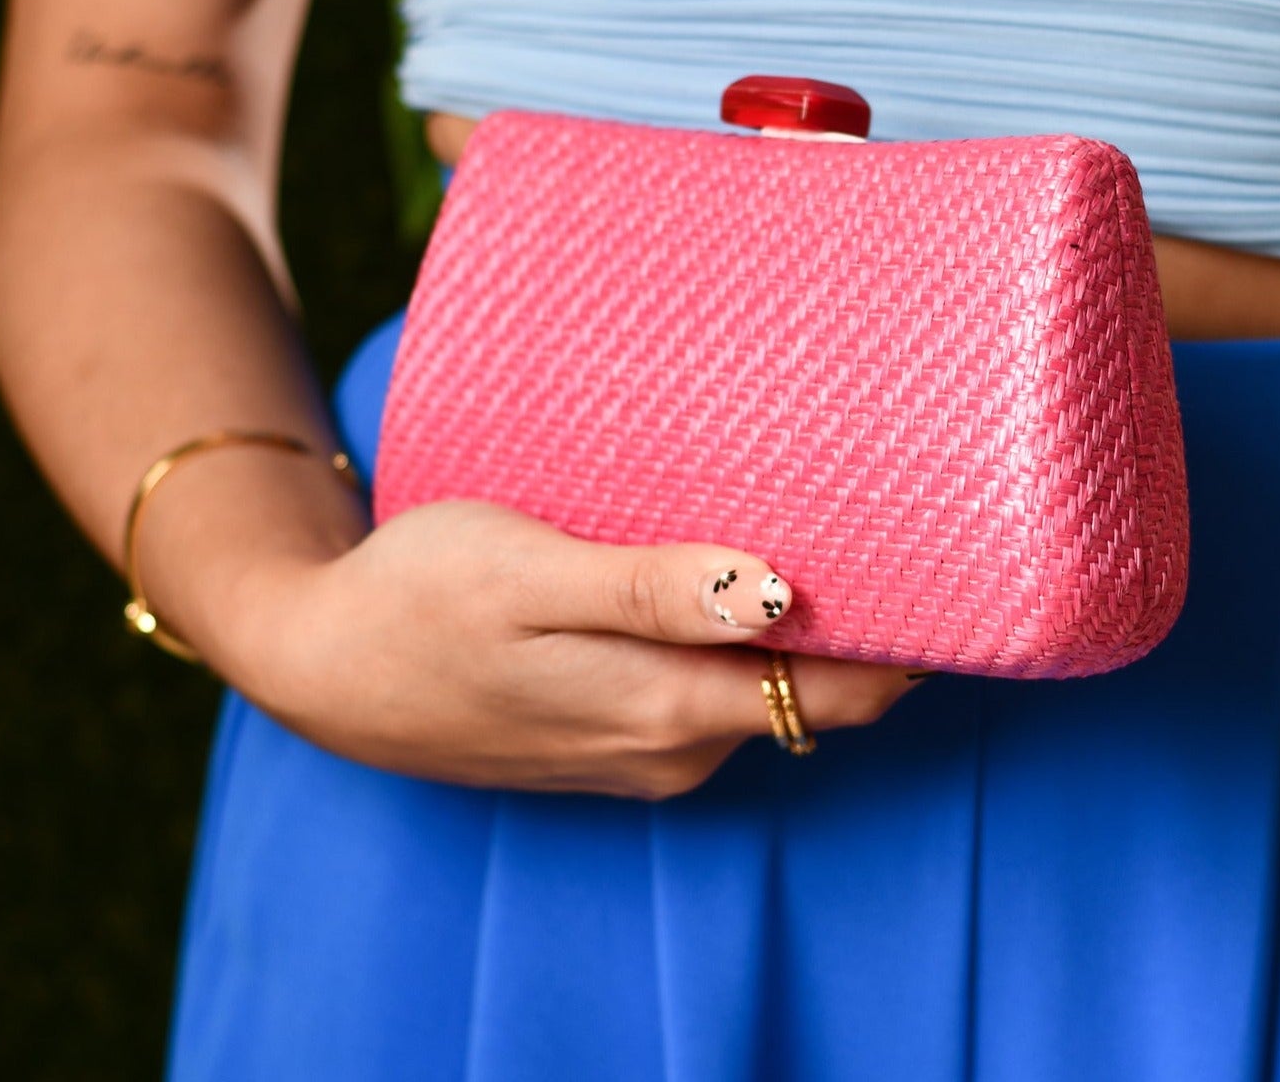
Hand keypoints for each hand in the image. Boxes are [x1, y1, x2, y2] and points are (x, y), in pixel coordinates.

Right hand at [235, 499, 922, 799]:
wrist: (319, 661)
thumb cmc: (420, 596)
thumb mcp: (532, 576)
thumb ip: (656, 591)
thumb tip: (782, 595)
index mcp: (667, 708)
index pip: (840, 691)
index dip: (913, 639)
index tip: (959, 563)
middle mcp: (670, 747)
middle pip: (814, 694)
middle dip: (874, 630)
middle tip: (910, 527)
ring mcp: (637, 751)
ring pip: (757, 694)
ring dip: (800, 634)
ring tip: (829, 535)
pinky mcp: (604, 736)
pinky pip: (702, 695)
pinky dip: (734, 646)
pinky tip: (727, 584)